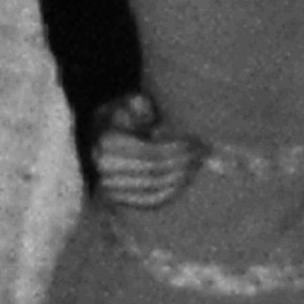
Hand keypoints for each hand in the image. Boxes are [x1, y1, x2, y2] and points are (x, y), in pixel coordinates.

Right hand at [79, 94, 198, 212]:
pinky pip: (151, 200)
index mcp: (105, 141)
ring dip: (181, 176)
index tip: (193, 142)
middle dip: (181, 162)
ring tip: (197, 162)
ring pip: (154, 186)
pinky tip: (186, 178)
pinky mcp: (120, 200)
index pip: (146, 152)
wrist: (102, 138)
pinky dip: (173, 191)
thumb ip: (135, 103)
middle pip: (153, 171)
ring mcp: (109, 186)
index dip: (174, 148)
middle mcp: (103, 167)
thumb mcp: (125, 103)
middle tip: (201, 152)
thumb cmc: (121, 118)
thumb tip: (143, 108)